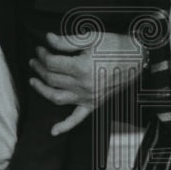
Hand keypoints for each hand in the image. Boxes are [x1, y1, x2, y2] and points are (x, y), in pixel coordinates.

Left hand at [29, 31, 143, 135]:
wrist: (136, 58)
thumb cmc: (113, 45)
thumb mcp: (90, 38)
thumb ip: (66, 41)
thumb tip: (47, 39)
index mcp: (81, 67)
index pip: (52, 63)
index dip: (42, 55)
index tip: (40, 49)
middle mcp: (83, 85)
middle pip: (51, 79)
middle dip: (39, 68)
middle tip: (34, 60)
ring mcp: (88, 97)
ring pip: (56, 97)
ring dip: (41, 90)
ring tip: (34, 81)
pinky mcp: (93, 104)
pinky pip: (77, 119)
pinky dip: (64, 126)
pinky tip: (53, 131)